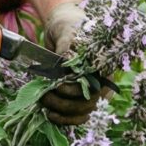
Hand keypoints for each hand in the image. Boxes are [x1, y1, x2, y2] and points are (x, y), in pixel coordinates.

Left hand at [41, 2, 104, 124]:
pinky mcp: (80, 96)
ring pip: (83, 111)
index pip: (94, 86)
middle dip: (64, 103)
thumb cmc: (68, 26)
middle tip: (43, 96)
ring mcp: (91, 89)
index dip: (74, 91)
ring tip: (43, 105)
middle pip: (88, 102)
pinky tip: (51, 115)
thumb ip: (67, 45)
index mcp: (102, 64)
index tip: (56, 85)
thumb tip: (64, 61)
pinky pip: (78, 115)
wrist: (64, 28)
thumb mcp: (67, 31)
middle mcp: (100, 79)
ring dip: (63, 113)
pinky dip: (65, 119)